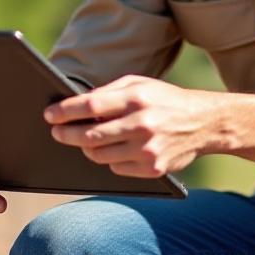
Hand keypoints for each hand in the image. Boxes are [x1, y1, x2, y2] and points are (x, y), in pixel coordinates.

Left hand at [44, 74, 219, 177]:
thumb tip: (78, 102)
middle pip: (90, 135)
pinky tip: (112, 150)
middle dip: (67, 134)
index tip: (49, 115)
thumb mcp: (140, 85)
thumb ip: (110, 92)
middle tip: (56, 132)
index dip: (65, 111)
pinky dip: (110, 160)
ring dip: (87, 149)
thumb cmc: (166, 100)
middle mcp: (142, 124)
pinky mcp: (153, 168)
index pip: (90, 106)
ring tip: (83, 141)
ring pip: (100, 155)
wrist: (205, 123)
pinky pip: (116, 169)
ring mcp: (148, 149)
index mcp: (137, 99)